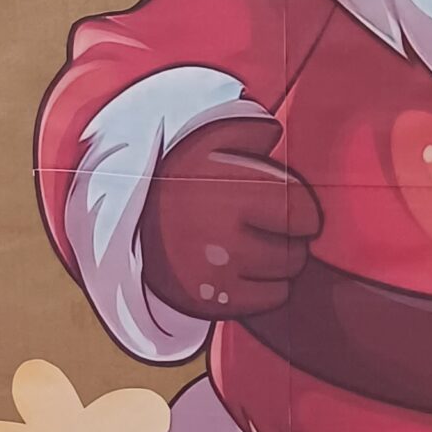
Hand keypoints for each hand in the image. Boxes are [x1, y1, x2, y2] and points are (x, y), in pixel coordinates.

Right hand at [138, 107, 321, 321]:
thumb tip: (273, 132)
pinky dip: (270, 291)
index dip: (306, 215)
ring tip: (268, 253)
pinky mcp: (207, 299)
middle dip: (295, 243)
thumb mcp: (206, 143)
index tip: (301, 216)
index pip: (298, 210)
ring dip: (283, 266)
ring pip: (282, 275)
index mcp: (228, 191)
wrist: (125, 224)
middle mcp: (222, 234)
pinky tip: (256, 274)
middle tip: (283, 236)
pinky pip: (264, 300)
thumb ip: (246, 131)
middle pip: (293, 249)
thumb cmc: (179, 180)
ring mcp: (214, 271)